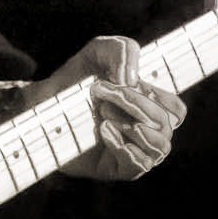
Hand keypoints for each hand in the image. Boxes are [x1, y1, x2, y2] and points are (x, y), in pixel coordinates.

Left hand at [35, 35, 186, 181]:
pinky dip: (124, 146)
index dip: (158, 96)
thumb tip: (133, 79)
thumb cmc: (74, 80)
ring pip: (159, 147)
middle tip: (101, 92)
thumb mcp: (98, 52)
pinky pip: (138, 165)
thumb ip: (123, 50)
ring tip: (103, 114)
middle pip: (167, 124)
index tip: (130, 82)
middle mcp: (145, 131)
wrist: (42, 104)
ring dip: (132, 125)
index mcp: (148, 107)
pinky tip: (103, 131)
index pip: (176, 110)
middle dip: (136, 104)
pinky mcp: (115, 168)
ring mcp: (132, 151)